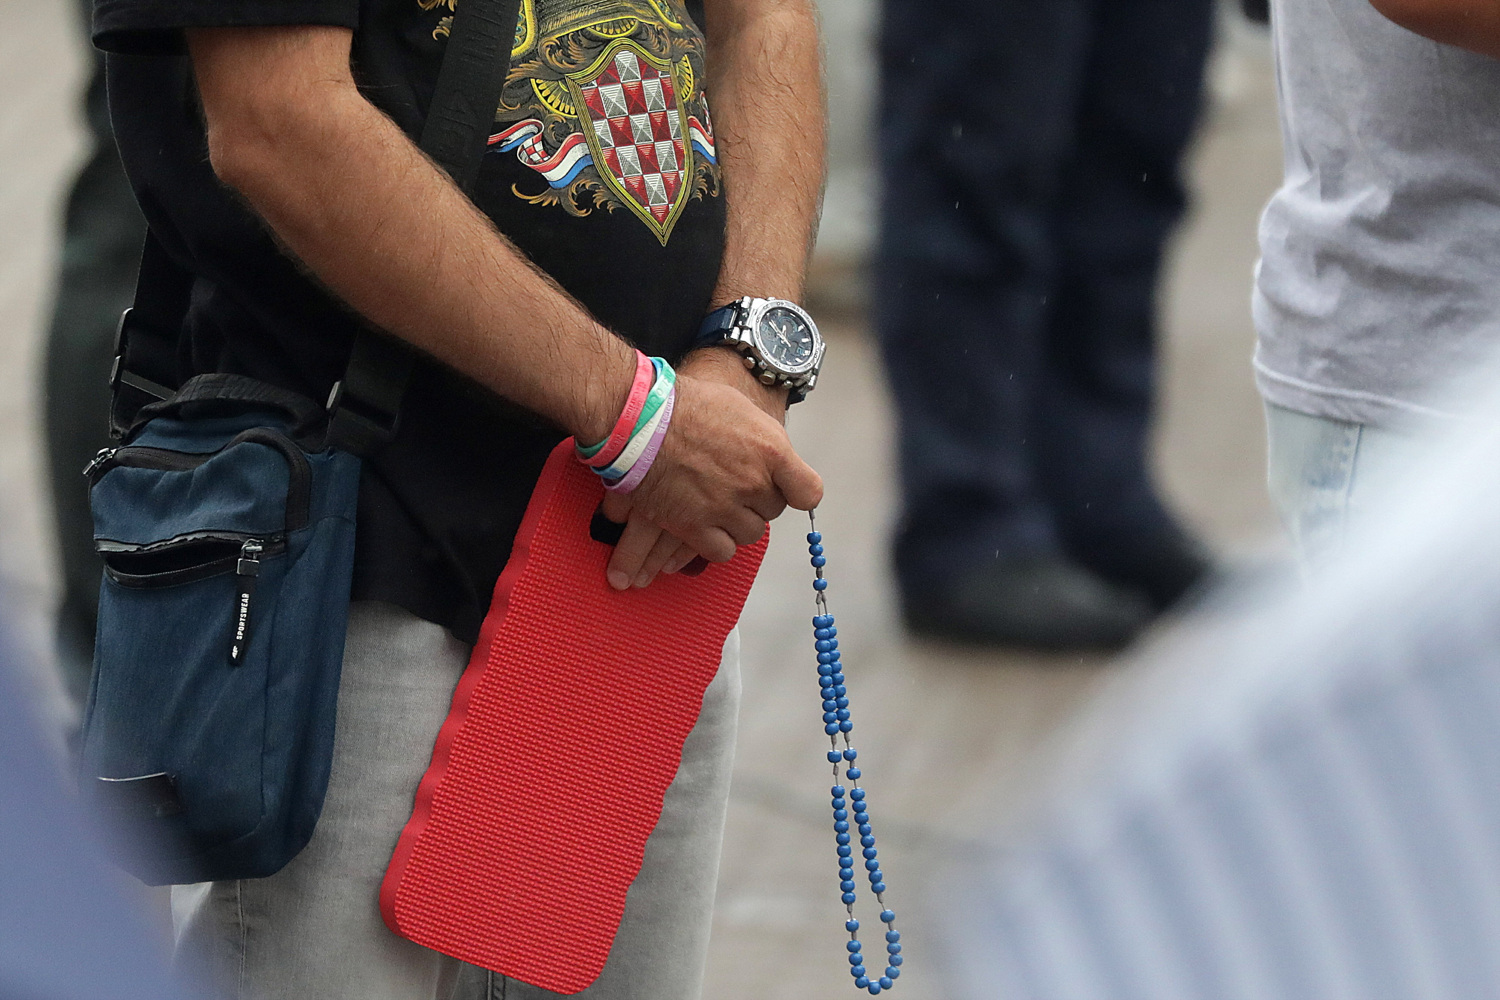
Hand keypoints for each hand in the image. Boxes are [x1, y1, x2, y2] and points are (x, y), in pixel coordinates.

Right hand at [601, 358, 819, 589]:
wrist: (639, 418)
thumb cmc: (682, 405)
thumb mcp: (739, 408)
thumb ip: (762, 438)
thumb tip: (772, 457)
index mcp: (770, 450)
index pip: (808, 491)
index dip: (796, 493)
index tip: (787, 491)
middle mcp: (753, 482)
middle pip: (772, 510)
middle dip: (756, 501)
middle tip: (733, 486)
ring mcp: (724, 507)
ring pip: (749, 533)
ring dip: (736, 523)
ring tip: (715, 504)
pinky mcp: (694, 527)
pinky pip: (721, 551)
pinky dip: (715, 543)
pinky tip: (704, 527)